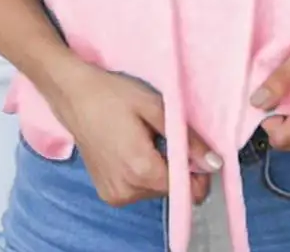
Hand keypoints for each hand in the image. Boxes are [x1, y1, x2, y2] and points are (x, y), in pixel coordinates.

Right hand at [46, 59, 222, 206]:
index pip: (186, 190)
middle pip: (171, 190)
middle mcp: (127, 190)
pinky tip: (130, 148)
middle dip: (175, 166)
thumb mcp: (156, 107)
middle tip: (160, 135)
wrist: (74, 95)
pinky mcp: (107, 193)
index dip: (197, 171)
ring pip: (155, 190)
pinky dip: (142, 173)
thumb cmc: (114, 95)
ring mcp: (114, 195)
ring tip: (143, 138)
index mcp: (141, 170)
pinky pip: (138, 190)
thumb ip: (187, 139)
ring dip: (159, 169)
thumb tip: (215, 163)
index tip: (192, 148)